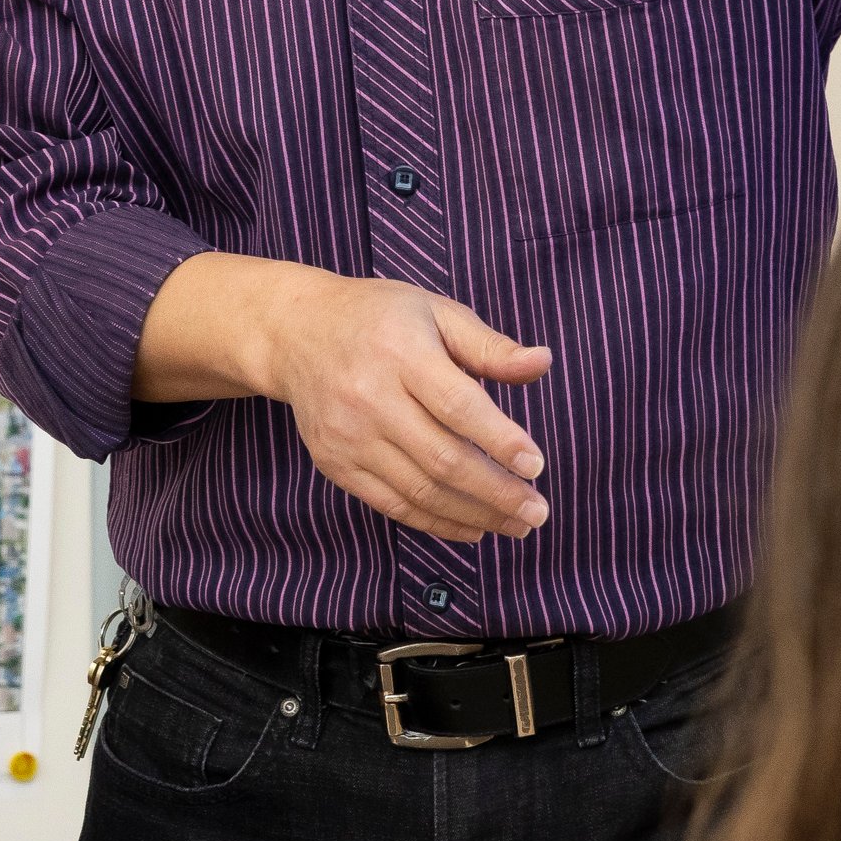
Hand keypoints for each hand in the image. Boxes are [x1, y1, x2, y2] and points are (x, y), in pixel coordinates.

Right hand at [145, 254, 550, 540]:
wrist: (298, 333)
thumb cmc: (380, 319)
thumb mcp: (436, 313)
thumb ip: (490, 345)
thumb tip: (542, 363)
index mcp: (401, 352)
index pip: (458, 406)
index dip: (500, 440)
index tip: (536, 466)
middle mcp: (369, 397)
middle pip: (442, 459)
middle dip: (496, 492)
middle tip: (537, 511)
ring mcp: (348, 436)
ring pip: (420, 491)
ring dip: (474, 515)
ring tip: (517, 524)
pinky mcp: (335, 463)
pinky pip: (392, 504)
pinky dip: (436, 523)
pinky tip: (473, 528)